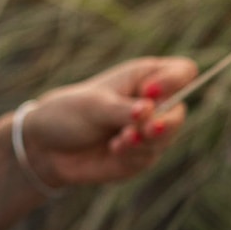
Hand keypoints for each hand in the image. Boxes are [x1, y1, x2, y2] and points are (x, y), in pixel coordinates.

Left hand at [19, 58, 197, 187]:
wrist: (47, 148)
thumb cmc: (69, 113)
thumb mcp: (95, 105)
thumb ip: (124, 110)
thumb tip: (150, 111)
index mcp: (145, 78)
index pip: (183, 72)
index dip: (176, 81)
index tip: (151, 92)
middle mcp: (153, 104)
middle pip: (180, 111)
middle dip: (165, 123)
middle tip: (146, 128)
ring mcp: (148, 132)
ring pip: (166, 138)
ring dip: (144, 141)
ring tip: (119, 140)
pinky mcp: (141, 156)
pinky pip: (149, 157)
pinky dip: (132, 154)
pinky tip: (113, 150)